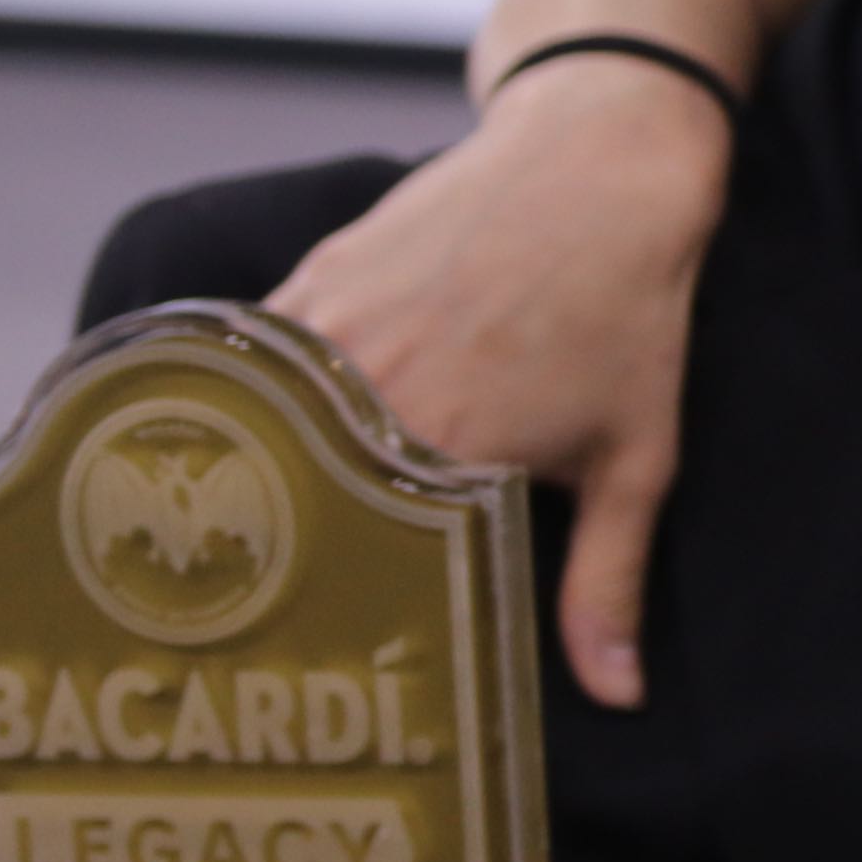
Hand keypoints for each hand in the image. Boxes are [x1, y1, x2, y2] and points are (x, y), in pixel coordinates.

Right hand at [270, 58, 730, 701]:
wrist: (599, 167)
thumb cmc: (629, 317)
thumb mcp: (635, 460)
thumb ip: (608, 583)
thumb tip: (618, 694)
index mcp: (436, 453)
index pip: (354, 566)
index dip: (333, 609)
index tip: (315, 651)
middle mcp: (364, 395)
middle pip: (290, 503)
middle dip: (280, 554)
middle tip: (255, 608)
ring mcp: (327, 329)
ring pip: (258, 429)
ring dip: (251, 475)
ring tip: (226, 534)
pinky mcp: (313, 278)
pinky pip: (254, 359)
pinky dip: (248, 398)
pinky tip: (238, 436)